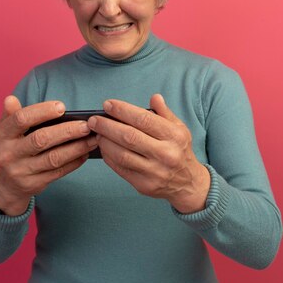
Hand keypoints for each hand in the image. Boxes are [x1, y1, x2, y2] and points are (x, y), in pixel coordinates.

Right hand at [0, 96, 97, 214]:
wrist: (6, 184)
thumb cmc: (12, 148)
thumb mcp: (5, 131)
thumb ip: (11, 114)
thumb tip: (11, 99)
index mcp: (1, 135)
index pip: (21, 119)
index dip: (42, 111)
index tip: (61, 107)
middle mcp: (8, 154)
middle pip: (41, 139)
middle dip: (66, 131)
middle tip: (86, 125)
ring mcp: (21, 171)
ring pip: (54, 158)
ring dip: (76, 147)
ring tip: (92, 138)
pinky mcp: (34, 184)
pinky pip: (58, 172)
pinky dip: (74, 162)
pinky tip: (85, 152)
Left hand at [87, 94, 209, 212]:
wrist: (188, 183)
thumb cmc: (179, 151)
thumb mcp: (179, 129)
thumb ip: (165, 113)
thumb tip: (154, 97)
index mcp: (174, 136)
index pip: (144, 119)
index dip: (123, 110)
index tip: (107, 105)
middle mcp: (166, 154)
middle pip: (129, 137)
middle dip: (107, 126)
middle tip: (94, 120)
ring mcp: (154, 171)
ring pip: (122, 154)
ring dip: (105, 142)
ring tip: (97, 133)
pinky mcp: (144, 185)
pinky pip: (120, 169)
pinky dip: (109, 157)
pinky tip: (104, 148)